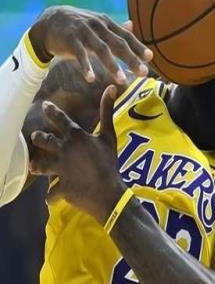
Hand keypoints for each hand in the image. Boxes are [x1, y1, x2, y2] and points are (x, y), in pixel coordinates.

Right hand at [29, 6, 152, 83]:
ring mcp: (84, 32)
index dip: (138, 47)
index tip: (150, 58)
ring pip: (101, 50)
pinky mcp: (70, 40)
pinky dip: (85, 66)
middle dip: (131, 59)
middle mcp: (98, 26)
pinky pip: (79, 55)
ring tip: (121, 80)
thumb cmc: (79, 27)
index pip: (126, 36)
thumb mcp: (97, 25)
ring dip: (112, 65)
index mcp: (107, 24)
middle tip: (143, 73)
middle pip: (118, 44)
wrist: (50, 21)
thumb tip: (132, 26)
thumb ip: (115, 29)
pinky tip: (91, 79)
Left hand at [30, 85, 125, 223]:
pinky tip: (53, 196)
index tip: (46, 106)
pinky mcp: (60, 186)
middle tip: (36, 136)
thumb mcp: (109, 135)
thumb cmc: (109, 162)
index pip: (59, 119)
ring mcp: (60, 169)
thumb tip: (111, 87)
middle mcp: (63, 150)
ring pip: (42, 166)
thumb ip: (107, 111)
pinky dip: (54, 194)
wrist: (107, 192)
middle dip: (39, 138)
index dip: (51, 111)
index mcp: (75, 136)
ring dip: (38, 166)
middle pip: (44, 141)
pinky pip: (53, 192)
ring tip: (34, 166)